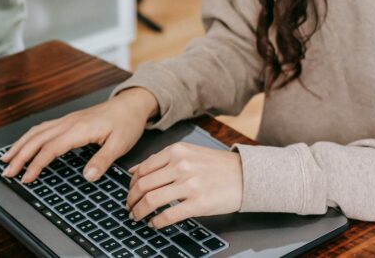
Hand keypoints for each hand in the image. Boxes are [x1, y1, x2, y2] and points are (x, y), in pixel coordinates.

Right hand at [1, 87, 158, 182]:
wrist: (130, 104)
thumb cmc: (126, 123)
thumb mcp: (120, 145)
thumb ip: (102, 161)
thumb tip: (87, 176)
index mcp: (79, 129)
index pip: (50, 148)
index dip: (36, 164)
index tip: (26, 178)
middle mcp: (68, 123)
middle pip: (36, 139)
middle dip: (19, 156)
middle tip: (7, 171)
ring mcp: (66, 120)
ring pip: (36, 132)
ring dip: (19, 145)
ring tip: (6, 158)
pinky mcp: (68, 121)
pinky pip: (42, 128)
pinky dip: (28, 137)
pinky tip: (23, 144)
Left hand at [126, 143, 242, 228]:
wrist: (246, 175)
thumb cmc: (216, 166)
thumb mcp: (187, 153)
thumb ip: (160, 161)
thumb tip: (133, 171)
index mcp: (176, 151)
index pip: (142, 169)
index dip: (131, 184)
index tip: (130, 193)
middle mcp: (181, 166)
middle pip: (143, 185)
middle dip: (131, 199)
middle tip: (129, 207)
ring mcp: (190, 185)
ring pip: (151, 200)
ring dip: (139, 211)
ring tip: (137, 217)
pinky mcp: (199, 203)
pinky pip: (168, 215)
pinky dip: (156, 221)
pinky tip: (154, 224)